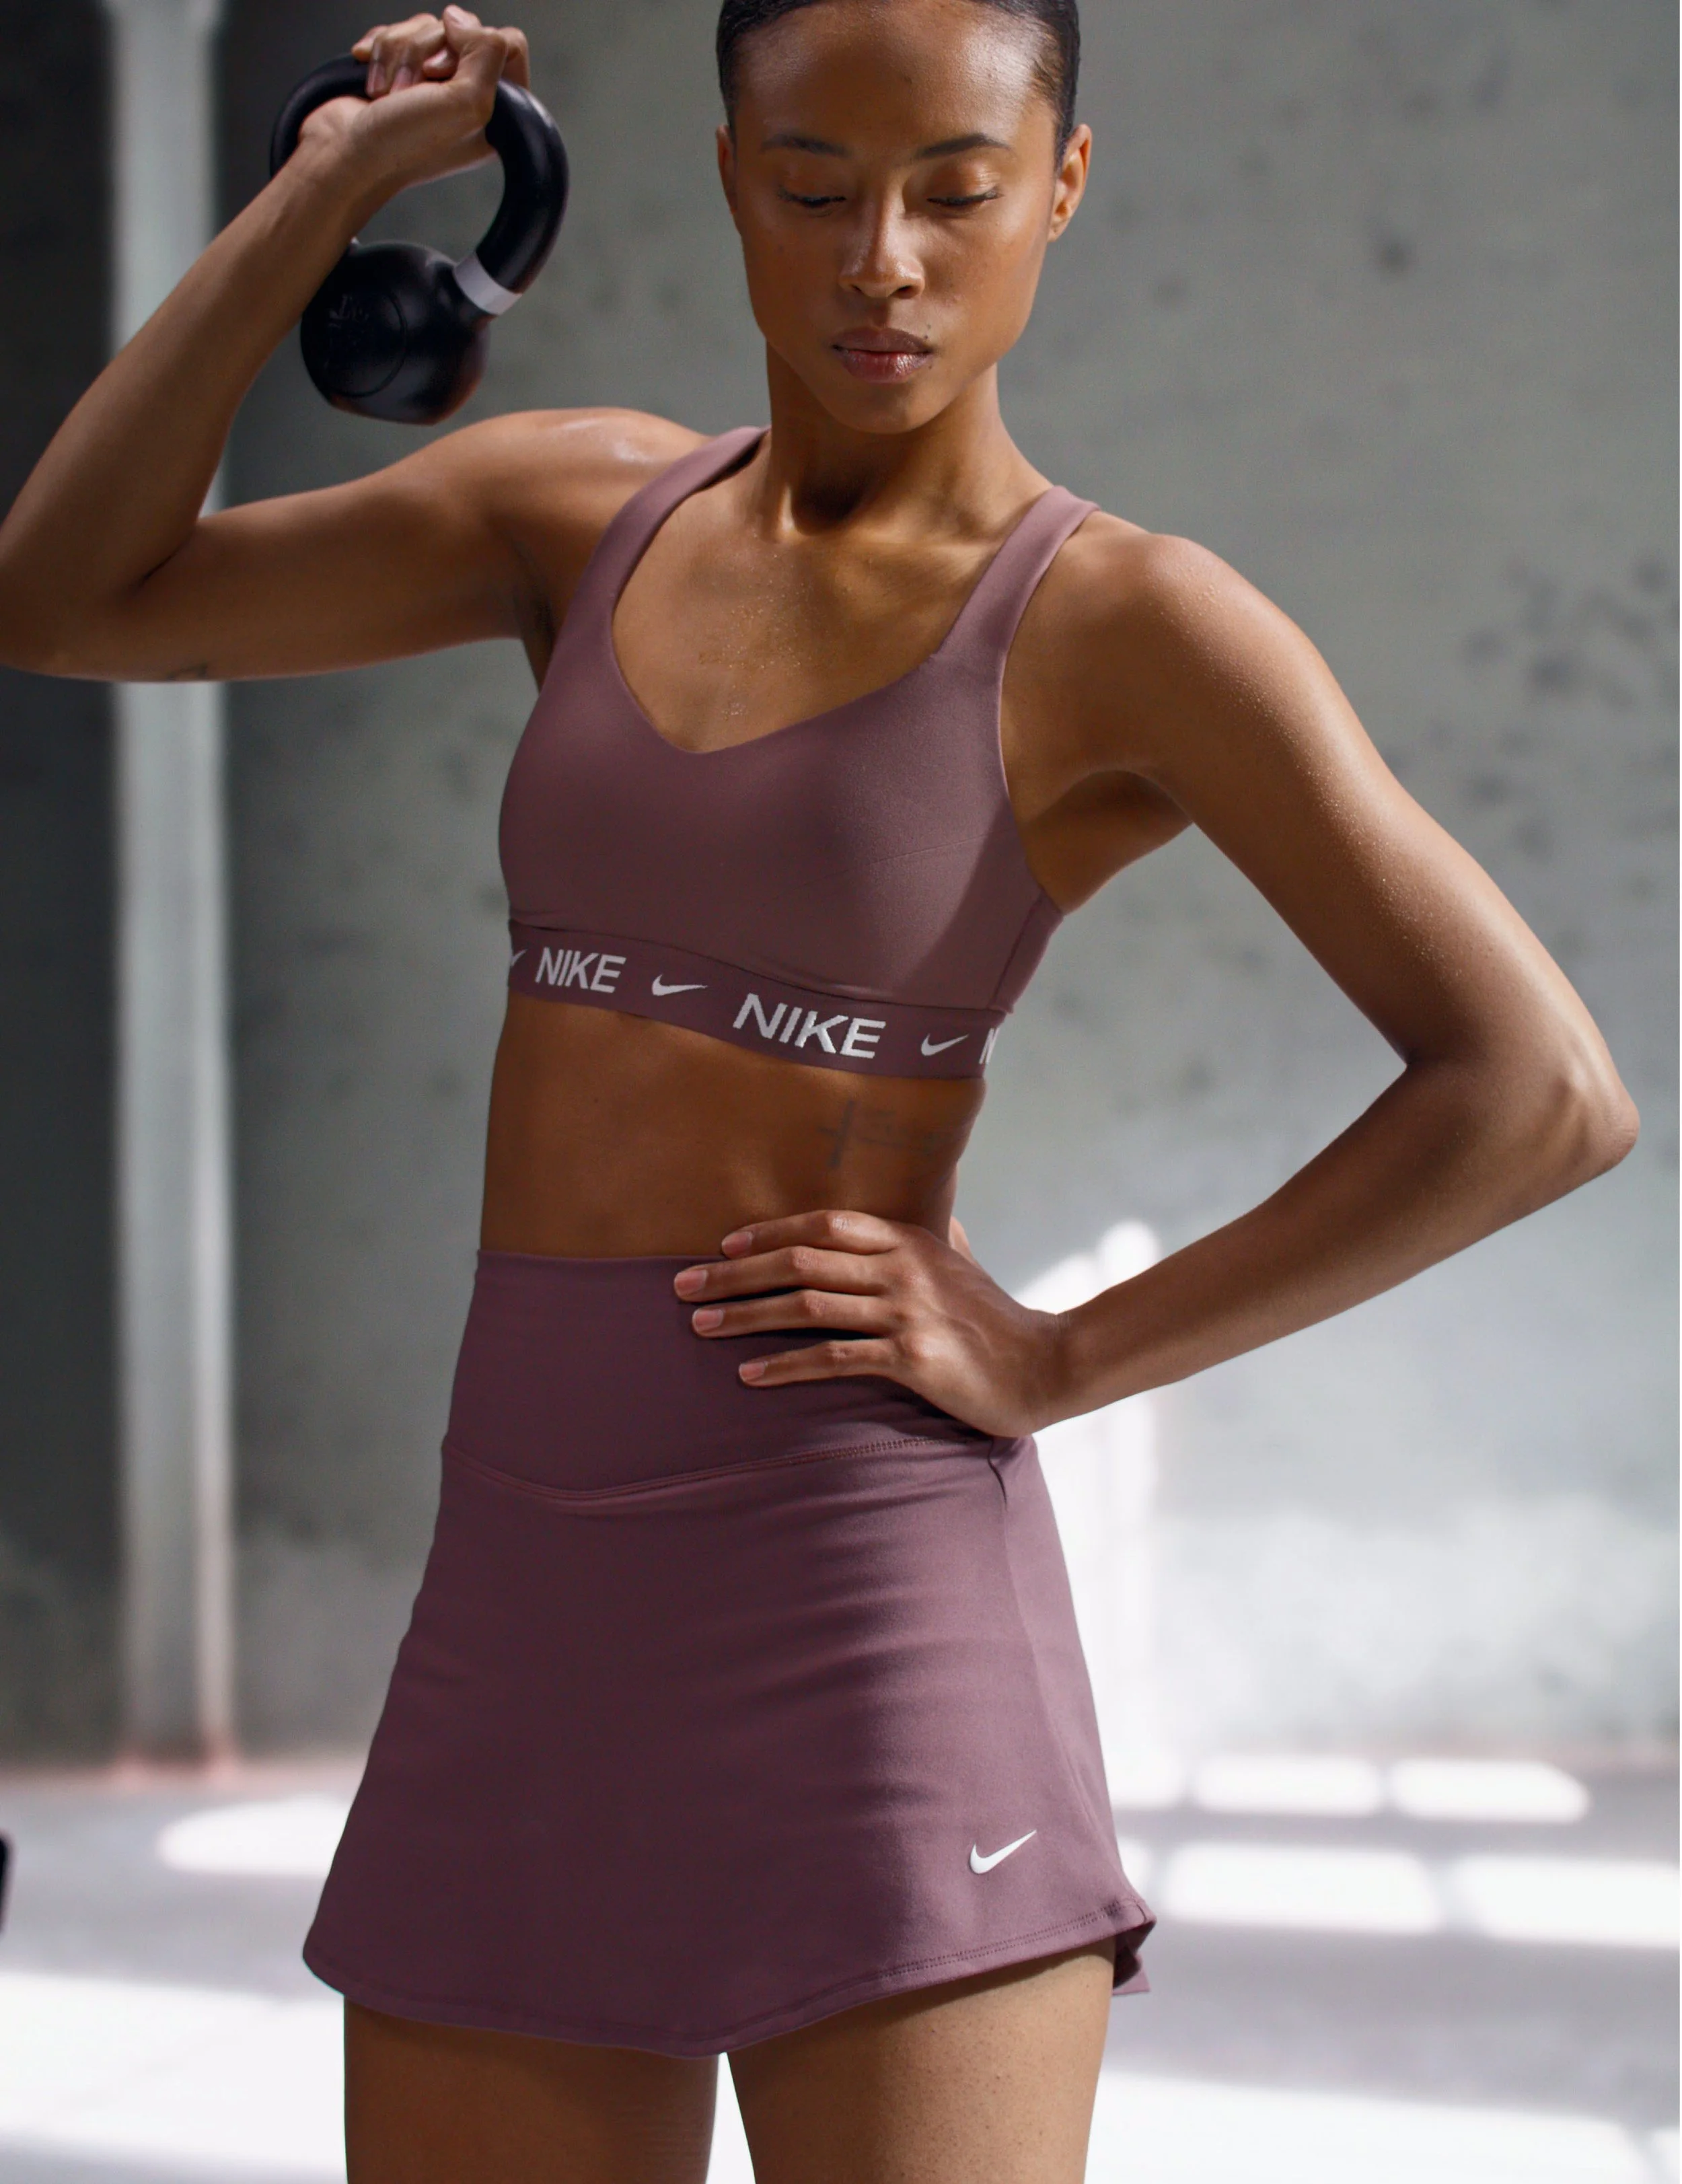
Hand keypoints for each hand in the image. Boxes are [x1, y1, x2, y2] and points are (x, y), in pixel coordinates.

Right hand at [298, 10, 530, 198]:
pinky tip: (372, 80)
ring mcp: (431, 82)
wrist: (346, 150)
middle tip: (413, 90)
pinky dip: (380, 50)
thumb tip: (459, 19)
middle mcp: (466, 95)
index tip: (444, 75)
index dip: (475, 45)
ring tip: (388, 94)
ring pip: (425, 26)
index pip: (509, 43)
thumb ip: (489, 53)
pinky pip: (396, 31)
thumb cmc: (403, 143)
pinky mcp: (400, 69)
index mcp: (497, 112)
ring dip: (399, 55)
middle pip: (460, 28)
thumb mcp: (468, 103)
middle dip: (427, 51)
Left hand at [673, 1211, 1069, 1438]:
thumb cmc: (996, 1319)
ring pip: (807, 1306)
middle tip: (683, 1285)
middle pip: (800, 1261)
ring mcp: (907, 1311)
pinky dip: (785, 1366)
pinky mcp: (911, 1357)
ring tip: (701, 1326)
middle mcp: (903, 1267)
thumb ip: (932, 1237)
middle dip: (734, 1272)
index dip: (769, 1230)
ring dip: (746, 1315)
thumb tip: (920, 1212)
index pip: (824, 1223)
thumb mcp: (961, 1264)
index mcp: (909, 1239)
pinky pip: (833, 1358)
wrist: (1046, 1366)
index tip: (723, 1243)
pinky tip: (750, 1375)